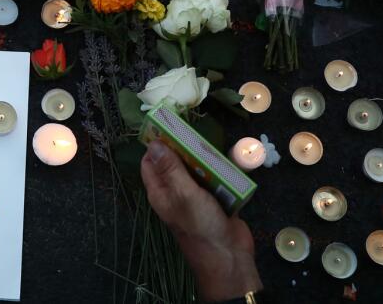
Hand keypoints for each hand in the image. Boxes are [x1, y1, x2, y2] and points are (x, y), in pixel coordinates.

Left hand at [141, 141, 261, 302]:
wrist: (230, 257)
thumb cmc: (200, 226)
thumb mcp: (183, 194)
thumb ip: (170, 169)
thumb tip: (153, 143)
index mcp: (161, 192)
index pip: (150, 163)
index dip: (156, 145)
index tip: (168, 125)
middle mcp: (176, 192)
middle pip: (176, 163)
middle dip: (185, 149)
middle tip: (196, 131)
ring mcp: (197, 197)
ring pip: (198, 170)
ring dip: (207, 160)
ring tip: (214, 144)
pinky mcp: (217, 200)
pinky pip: (217, 180)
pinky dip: (223, 172)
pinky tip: (231, 160)